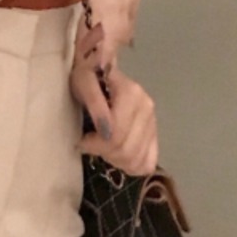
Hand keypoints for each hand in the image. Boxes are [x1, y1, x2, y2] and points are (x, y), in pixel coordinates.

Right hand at [64, 0, 142, 73]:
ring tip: (103, 61)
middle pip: (128, 24)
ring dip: (111, 47)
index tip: (116, 41)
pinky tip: (103, 60)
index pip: (130, 12)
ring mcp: (125, 1)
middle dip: (118, 41)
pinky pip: (112, 35)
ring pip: (121, 32)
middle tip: (107, 57)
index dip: (122, 28)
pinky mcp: (112, 8)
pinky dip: (108, 49)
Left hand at [69, 14, 158, 175]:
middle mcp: (147, 108)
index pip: (116, 135)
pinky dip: (131, 166)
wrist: (99, 70)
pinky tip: (117, 156)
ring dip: (115, 160)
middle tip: (90, 144)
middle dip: (104, 153)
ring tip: (102, 147)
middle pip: (127, 150)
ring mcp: (153, 122)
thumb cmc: (87, 77)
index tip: (82, 140)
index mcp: (132, 94)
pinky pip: (148, 163)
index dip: (96, 144)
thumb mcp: (83, 83)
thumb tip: (105, 129)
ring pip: (137, 160)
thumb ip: (94, 103)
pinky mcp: (154, 134)